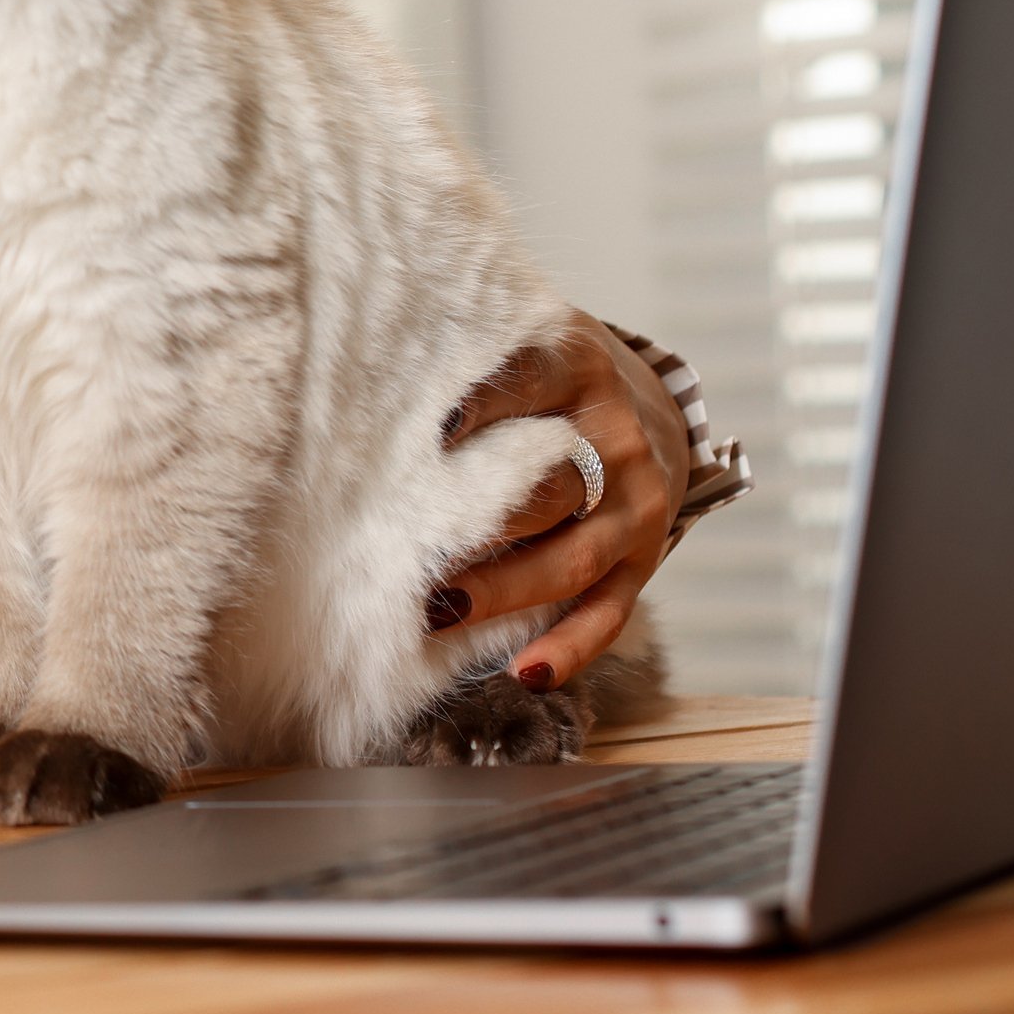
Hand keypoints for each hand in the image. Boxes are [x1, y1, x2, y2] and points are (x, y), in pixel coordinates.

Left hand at [430, 312, 690, 689]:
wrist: (651, 407)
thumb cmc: (548, 377)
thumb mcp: (525, 339)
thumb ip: (469, 352)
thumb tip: (363, 368)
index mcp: (581, 368)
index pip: (529, 383)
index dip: (477, 406)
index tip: (423, 433)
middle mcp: (617, 438)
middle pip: (549, 488)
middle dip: (477, 522)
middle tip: (401, 547)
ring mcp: (638, 507)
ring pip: (574, 559)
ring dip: (506, 591)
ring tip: (439, 612)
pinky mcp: (643, 563)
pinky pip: (609, 614)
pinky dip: (569, 648)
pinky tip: (524, 673)